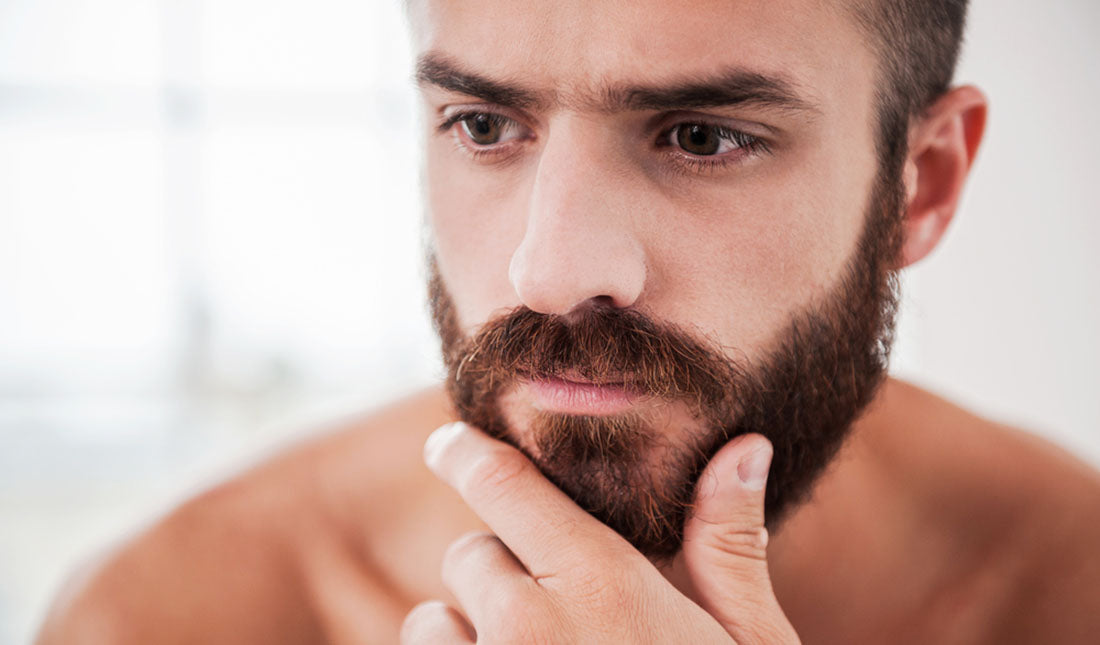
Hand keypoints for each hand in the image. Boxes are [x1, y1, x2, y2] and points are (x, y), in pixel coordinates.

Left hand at [400, 422, 799, 643]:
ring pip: (431, 625)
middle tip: (561, 612)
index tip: (448, 441)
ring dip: (466, 635)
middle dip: (503, 569)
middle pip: (470, 555)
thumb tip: (744, 445)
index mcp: (603, 587)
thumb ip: (730, 547)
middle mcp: (529, 630)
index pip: (502, 484)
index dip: (465, 452)